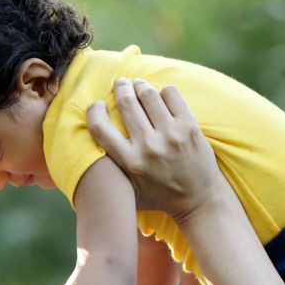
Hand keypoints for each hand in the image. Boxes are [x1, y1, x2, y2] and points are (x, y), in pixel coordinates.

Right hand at [86, 78, 225, 222]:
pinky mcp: (189, 127)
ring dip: (140, 86)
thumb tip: (84, 147)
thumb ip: (110, 169)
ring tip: (138, 86)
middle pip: (126, 102)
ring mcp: (171, 135)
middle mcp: (149, 147)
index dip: (94, 110)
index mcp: (130, 162)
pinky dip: (163, 92)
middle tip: (120, 83)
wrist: (199, 200)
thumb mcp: (129, 189)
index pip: (100, 127)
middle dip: (120, 88)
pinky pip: (171, 94)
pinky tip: (161, 98)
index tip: (97, 105)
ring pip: (148, 94)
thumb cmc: (159, 196)